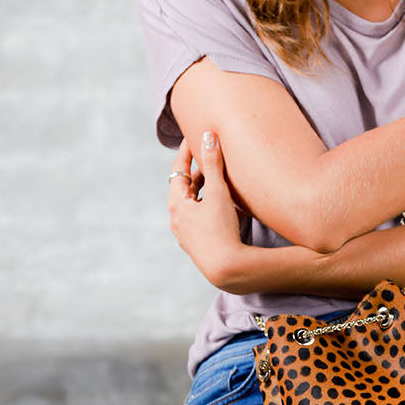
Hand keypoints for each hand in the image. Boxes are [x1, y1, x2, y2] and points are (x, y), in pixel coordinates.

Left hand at [167, 132, 244, 287]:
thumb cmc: (221, 229)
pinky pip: (198, 218)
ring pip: (192, 204)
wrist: (227, 268)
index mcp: (177, 205)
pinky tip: (219, 208)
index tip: (192, 137)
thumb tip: (207, 136)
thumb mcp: (218, 192)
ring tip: (217, 180)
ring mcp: (185, 234)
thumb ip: (212, 163)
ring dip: (202, 190)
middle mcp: (177, 220)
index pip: (178, 170)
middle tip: (208, 155)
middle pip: (184, 188)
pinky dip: (206, 206)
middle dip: (197, 172)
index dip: (186, 152)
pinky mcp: (197, 245)